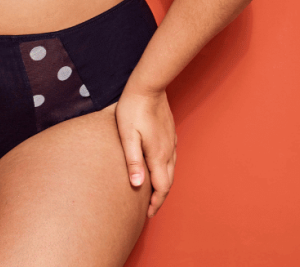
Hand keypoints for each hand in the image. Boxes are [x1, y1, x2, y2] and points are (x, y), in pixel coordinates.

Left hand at [115, 84, 176, 218]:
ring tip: (153, 191)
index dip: (156, 203)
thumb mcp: (127, 135)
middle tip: (150, 207)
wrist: (148, 86)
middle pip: (168, 181)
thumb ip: (133, 161)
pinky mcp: (170, 133)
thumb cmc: (133, 109)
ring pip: (171, 169)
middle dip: (160, 196)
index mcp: (158, 155)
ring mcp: (171, 141)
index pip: (162, 187)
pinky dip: (166, 169)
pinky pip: (171, 158)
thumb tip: (137, 185)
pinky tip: (158, 167)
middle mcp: (168, 151)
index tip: (148, 213)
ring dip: (163, 183)